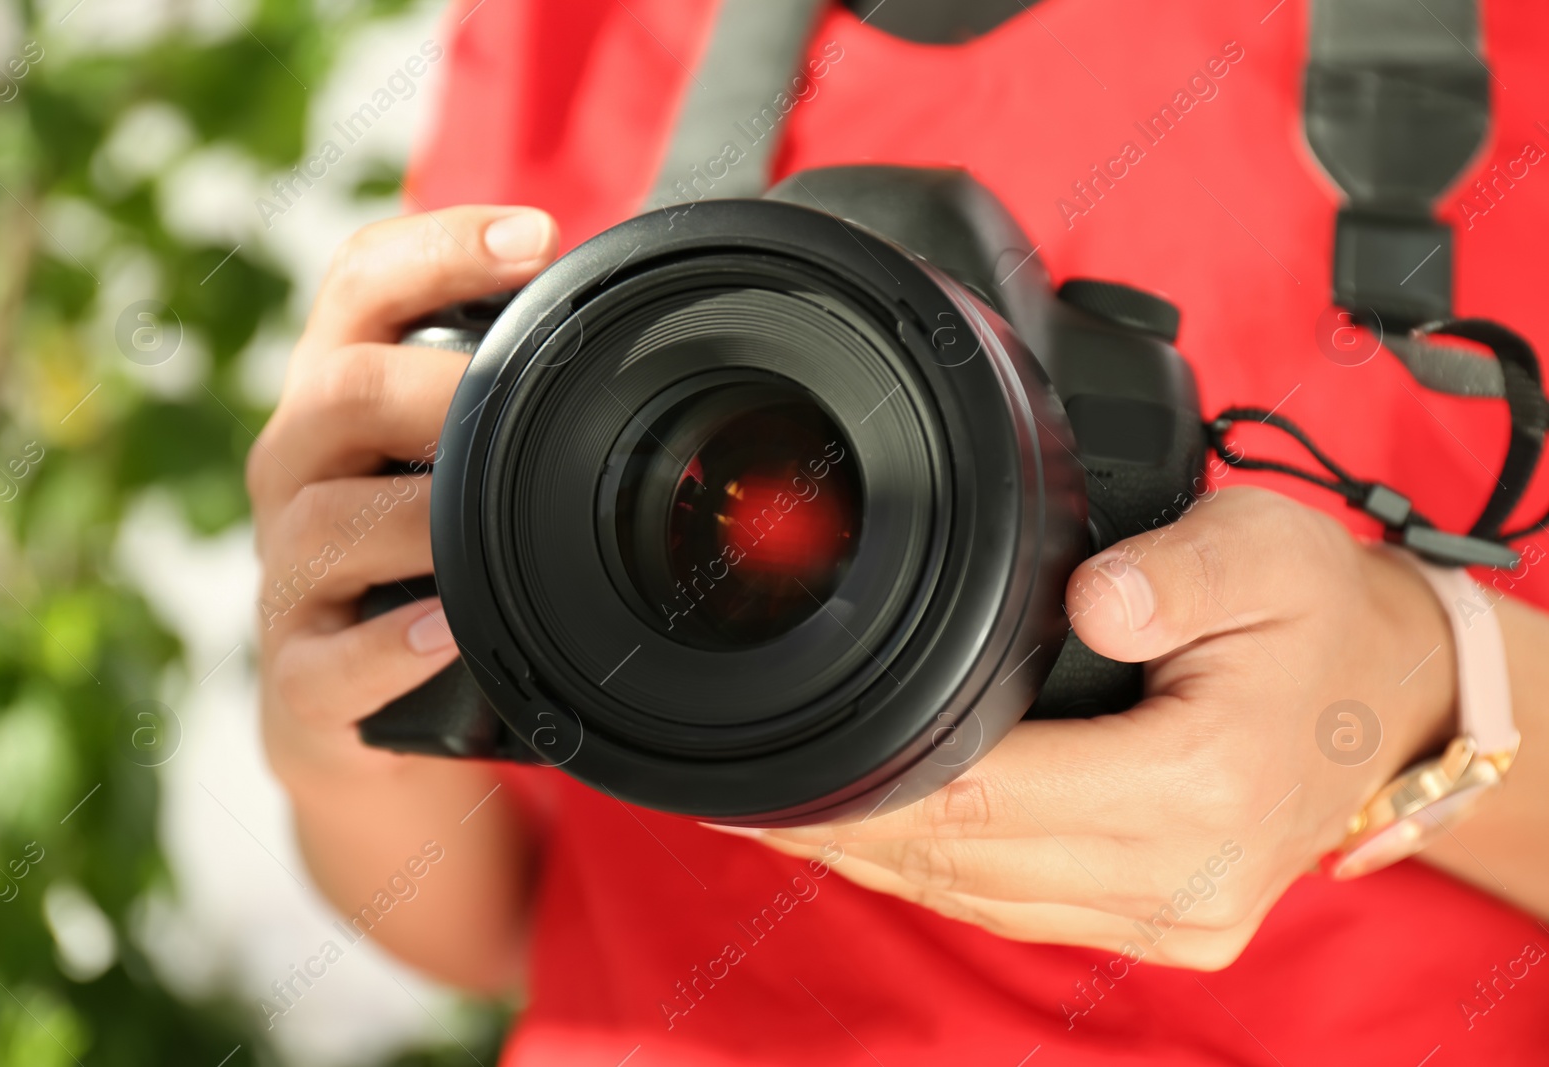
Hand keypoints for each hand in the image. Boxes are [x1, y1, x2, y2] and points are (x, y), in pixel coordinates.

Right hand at [245, 206, 556, 990]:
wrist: (348, 714)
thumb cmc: (420, 562)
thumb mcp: (449, 464)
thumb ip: (503, 403)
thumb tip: (646, 335)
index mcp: (338, 397)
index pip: (360, 284)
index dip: (438, 247)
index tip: (536, 235)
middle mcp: (297, 470)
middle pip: (339, 389)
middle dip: (437, 386)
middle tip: (521, 396)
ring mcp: (288, 576)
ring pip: (328, 519)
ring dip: (421, 515)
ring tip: (489, 520)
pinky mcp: (299, 678)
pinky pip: (331, 658)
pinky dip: (392, 644)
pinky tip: (446, 629)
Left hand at [754, 486, 1457, 968]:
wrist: (1390, 698)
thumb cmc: (1321, 617)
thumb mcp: (1266, 549)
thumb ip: (1175, 572)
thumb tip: (1089, 598)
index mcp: (1198, 786)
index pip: (990, 798)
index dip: (874, 787)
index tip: (788, 765)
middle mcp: (1181, 876)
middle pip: (967, 861)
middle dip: (851, 830)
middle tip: (752, 794)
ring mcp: (1174, 916)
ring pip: (984, 900)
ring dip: (882, 861)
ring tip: (788, 818)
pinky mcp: (1164, 923)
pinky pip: (1021, 911)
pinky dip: (940, 879)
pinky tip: (881, 843)